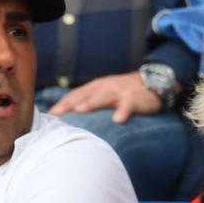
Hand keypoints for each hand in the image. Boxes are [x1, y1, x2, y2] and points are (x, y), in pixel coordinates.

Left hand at [47, 70, 163, 123]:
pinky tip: (118, 120)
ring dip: (91, 103)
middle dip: (70, 103)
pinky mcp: (134, 99)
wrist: (154, 82)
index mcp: (96, 87)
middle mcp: (105, 87)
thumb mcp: (105, 94)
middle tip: (56, 113)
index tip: (49, 114)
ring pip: (103, 97)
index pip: (76, 94)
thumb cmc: (124, 92)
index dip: (62, 103)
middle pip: (85, 94)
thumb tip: (69, 116)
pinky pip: (128, 106)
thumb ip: (89, 101)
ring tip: (80, 110)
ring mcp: (120, 92)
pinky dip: (123, 112)